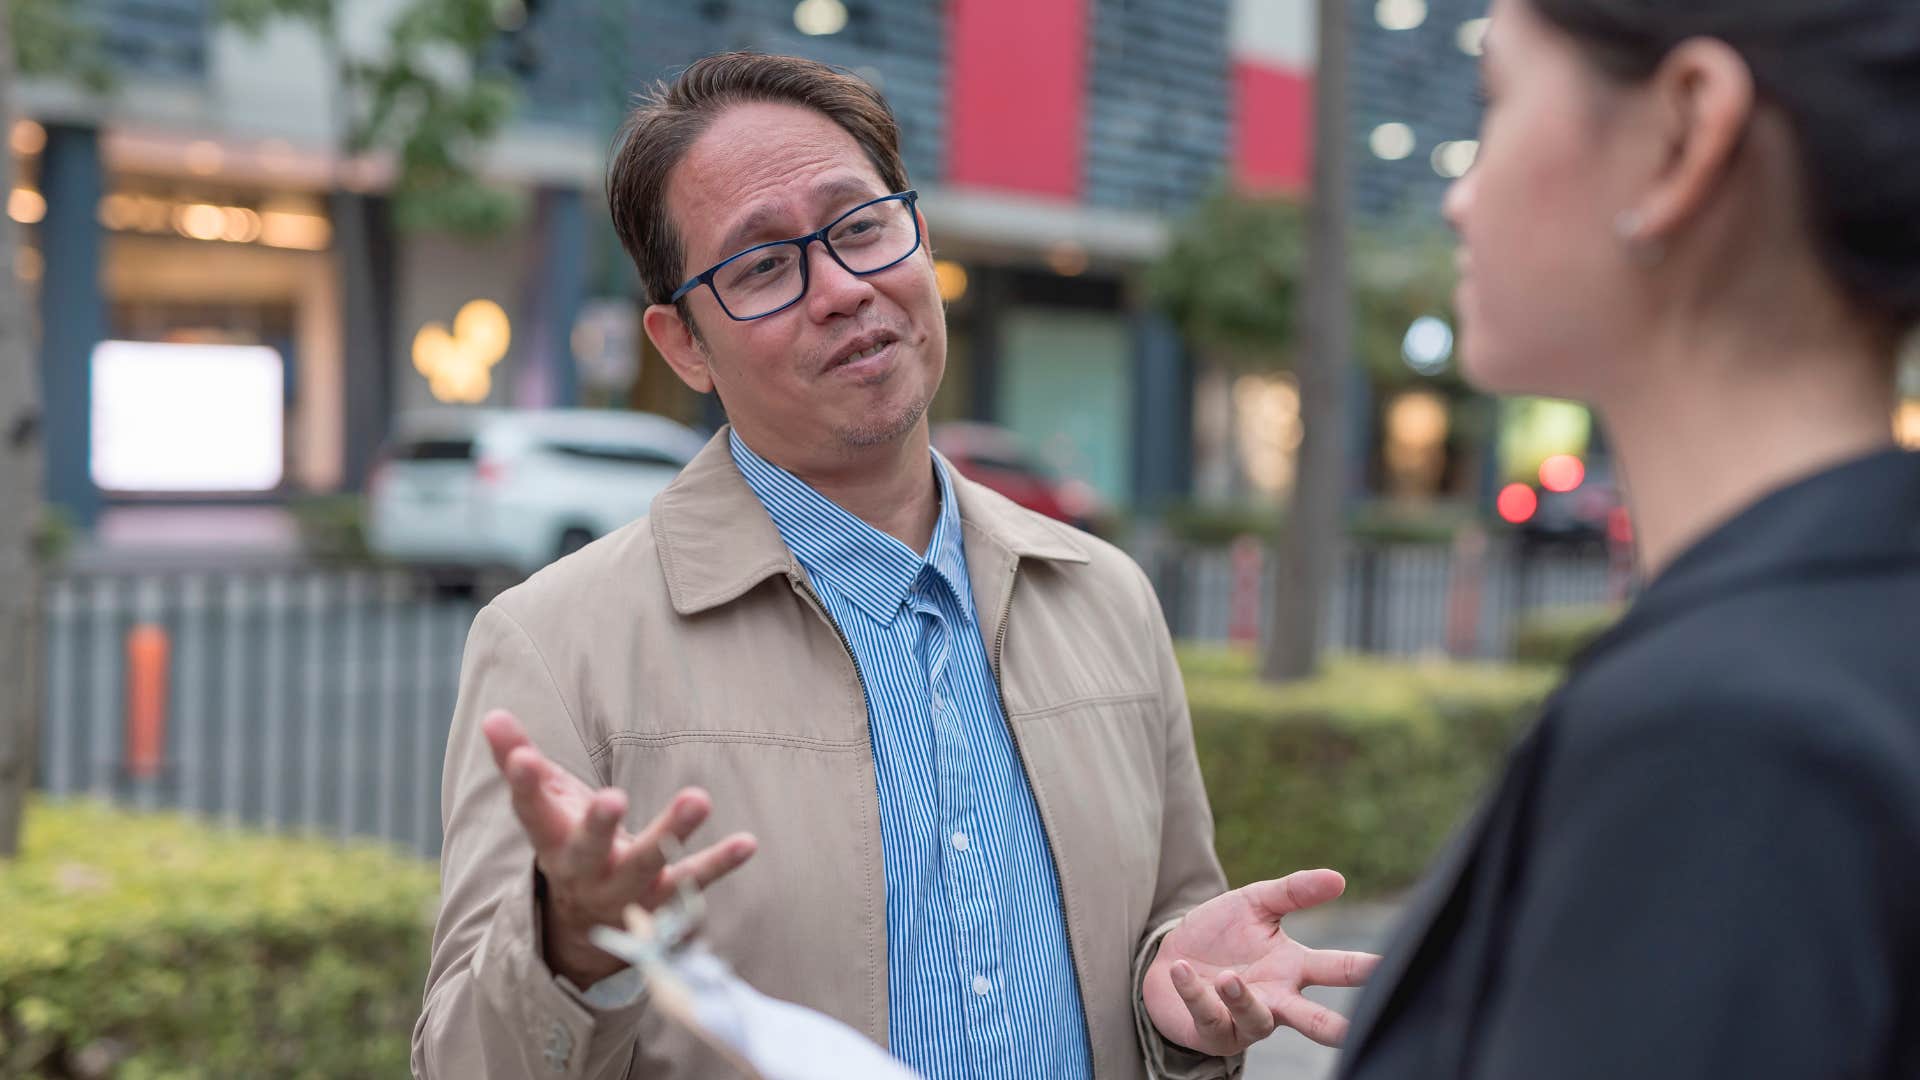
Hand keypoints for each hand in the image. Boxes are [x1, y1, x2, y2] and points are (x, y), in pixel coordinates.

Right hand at [481, 710, 758, 986]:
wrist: (586, 924)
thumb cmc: (567, 840)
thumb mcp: (544, 803)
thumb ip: (517, 759)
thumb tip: (491, 715)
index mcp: (552, 842)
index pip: (531, 814)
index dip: (524, 786)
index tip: (522, 758)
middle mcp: (586, 871)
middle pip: (589, 850)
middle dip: (600, 826)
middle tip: (613, 798)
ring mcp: (626, 889)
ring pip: (647, 865)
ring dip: (671, 833)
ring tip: (698, 799)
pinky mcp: (664, 899)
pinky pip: (692, 881)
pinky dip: (719, 863)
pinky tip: (748, 842)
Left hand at [1145, 869, 1379, 1054]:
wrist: (1167, 958)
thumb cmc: (1220, 934)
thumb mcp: (1254, 903)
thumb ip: (1293, 891)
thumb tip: (1339, 878)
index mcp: (1293, 967)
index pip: (1338, 969)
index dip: (1364, 969)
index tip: (1388, 967)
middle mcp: (1276, 999)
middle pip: (1311, 1018)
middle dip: (1330, 1027)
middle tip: (1348, 1033)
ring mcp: (1245, 1020)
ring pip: (1256, 1020)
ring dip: (1242, 999)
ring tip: (1228, 978)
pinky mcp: (1213, 1032)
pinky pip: (1208, 1016)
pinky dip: (1195, 993)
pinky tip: (1181, 970)